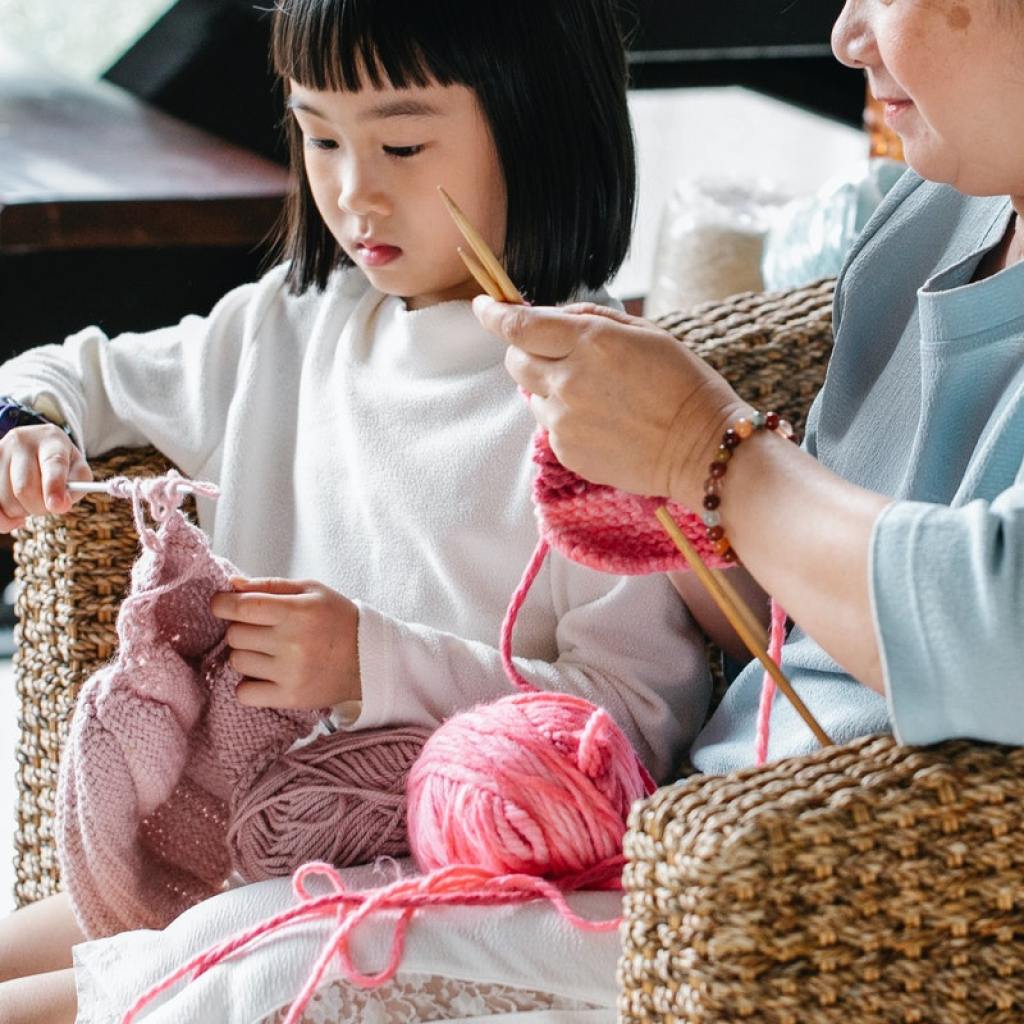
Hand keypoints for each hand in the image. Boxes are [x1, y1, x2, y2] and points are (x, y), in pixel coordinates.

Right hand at [0, 424, 91, 531]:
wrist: (37, 448)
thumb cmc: (62, 465)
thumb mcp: (78, 472)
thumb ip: (75, 489)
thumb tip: (58, 505)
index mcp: (51, 441)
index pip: (52, 463)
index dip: (54, 486)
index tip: (57, 506)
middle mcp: (21, 442)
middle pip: (24, 488)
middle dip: (38, 507)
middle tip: (47, 506)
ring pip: (4, 498)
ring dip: (20, 511)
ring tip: (30, 501)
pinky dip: (3, 518)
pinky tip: (13, 514)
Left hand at [210, 577, 360, 709]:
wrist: (369, 658)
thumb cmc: (339, 620)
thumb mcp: (312, 591)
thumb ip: (271, 586)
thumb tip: (232, 585)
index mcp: (297, 611)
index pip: (241, 607)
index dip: (222, 604)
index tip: (223, 604)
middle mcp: (293, 642)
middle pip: (235, 635)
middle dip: (242, 628)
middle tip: (263, 629)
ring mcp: (290, 673)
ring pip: (237, 661)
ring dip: (246, 655)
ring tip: (270, 652)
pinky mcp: (290, 697)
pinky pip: (244, 693)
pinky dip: (249, 685)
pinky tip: (267, 675)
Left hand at [473, 297, 745, 504]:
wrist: (701, 449)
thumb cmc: (681, 383)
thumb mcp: (644, 332)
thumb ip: (589, 319)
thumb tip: (549, 316)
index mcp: (589, 342)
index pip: (517, 325)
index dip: (493, 313)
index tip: (484, 306)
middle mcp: (568, 380)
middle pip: (514, 359)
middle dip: (524, 350)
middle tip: (555, 353)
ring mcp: (564, 420)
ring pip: (531, 394)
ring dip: (549, 387)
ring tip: (596, 395)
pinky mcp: (567, 451)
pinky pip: (549, 426)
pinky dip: (565, 417)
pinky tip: (602, 421)